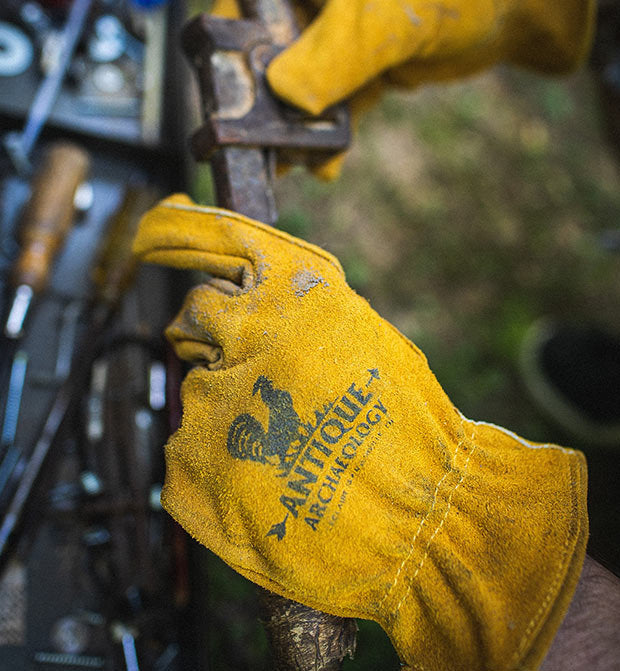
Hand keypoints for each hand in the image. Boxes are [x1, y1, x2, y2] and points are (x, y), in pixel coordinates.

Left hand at [134, 193, 587, 669]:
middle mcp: (247, 332)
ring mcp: (212, 399)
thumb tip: (246, 302)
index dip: (172, 230)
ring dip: (228, 407)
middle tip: (252, 374)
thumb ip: (296, 308)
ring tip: (285, 444)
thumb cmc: (404, 424)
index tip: (149, 237)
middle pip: (194, 316)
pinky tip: (268, 479)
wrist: (420, 513)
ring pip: (197, 386)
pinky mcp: (192, 461)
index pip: (213, 237)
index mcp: (294, 293)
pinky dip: (220, 459)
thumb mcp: (358, 333)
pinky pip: (190, 446)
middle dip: (210, 337)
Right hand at [213, 0, 593, 178]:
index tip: (232, 103)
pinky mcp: (350, 77)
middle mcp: (303, 7)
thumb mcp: (384, 13)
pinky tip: (326, 165)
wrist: (506, 12)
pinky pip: (325, 114)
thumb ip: (335, 53)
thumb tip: (286, 97)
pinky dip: (324, 141)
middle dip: (262, 110)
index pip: (237, 9)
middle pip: (261, 63)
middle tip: (262, 151)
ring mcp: (327, 46)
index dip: (229, 56)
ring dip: (292, 134)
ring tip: (296, 164)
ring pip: (292, 97)